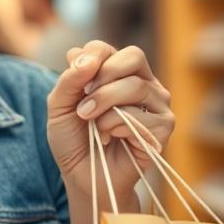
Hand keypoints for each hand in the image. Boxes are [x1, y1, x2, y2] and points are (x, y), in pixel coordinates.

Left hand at [46, 41, 174, 203]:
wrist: (82, 175)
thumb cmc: (73, 139)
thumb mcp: (59, 105)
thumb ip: (69, 79)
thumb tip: (81, 55)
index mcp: (117, 72)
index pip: (106, 48)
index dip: (90, 60)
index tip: (77, 82)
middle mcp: (142, 82)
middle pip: (133, 57)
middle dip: (102, 79)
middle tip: (84, 104)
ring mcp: (157, 104)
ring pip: (135, 86)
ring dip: (104, 106)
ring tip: (92, 124)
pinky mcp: (164, 127)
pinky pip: (141, 116)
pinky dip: (116, 127)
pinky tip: (110, 138)